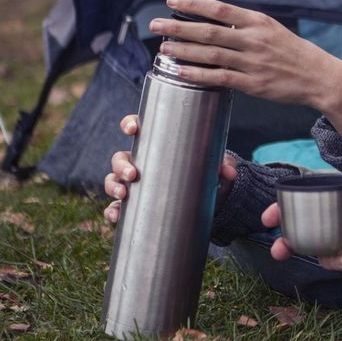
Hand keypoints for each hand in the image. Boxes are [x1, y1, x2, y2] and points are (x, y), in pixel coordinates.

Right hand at [103, 114, 237, 222]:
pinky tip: (115, 216)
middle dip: (121, 164)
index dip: (130, 124)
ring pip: (114, 181)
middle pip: (120, 158)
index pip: (138, 129)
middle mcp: (142, 163)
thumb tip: (229, 172)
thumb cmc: (206, 173)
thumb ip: (222, 165)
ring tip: (123, 195)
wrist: (208, 200)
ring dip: (113, 186)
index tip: (134, 128)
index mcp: (157, 145)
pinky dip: (113, 212)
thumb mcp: (215, 167)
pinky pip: (117, 207)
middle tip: (132, 174)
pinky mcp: (138, 204)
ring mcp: (137, 184)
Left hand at [148, 0, 341, 110]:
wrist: (319, 77)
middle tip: (156, 24)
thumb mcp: (272, 30)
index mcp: (258, 22)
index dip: (193, 4)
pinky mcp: (253, 84)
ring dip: (184, 50)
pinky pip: (219, 78)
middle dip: (179, 27)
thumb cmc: (294, 54)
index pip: (219, 8)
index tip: (172, 1)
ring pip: (211, 54)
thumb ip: (246, 26)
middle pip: (208, 31)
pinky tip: (181, 71)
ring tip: (164, 48)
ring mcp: (253, 63)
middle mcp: (254, 40)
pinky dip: (197, 74)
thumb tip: (217, 22)